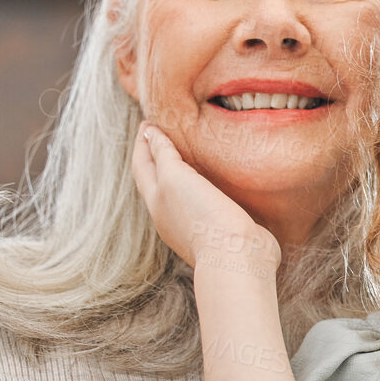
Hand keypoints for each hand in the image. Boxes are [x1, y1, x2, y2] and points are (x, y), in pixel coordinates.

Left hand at [130, 122, 277, 274]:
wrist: (237, 258)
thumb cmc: (203, 217)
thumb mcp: (175, 179)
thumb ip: (163, 154)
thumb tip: (149, 132)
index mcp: (156, 201)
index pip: (142, 165)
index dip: (143, 142)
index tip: (149, 121)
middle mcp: (172, 214)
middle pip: (159, 179)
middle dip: (159, 155)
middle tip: (167, 132)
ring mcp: (197, 224)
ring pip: (183, 192)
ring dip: (184, 172)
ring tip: (194, 152)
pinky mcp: (222, 230)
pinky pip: (207, 201)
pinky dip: (206, 185)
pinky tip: (220, 180)